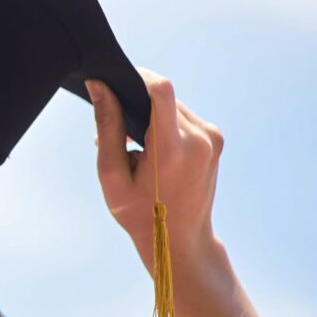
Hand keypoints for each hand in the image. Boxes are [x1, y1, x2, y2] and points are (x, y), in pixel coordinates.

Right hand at [89, 70, 224, 275]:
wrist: (180, 240)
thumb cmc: (140, 213)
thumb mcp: (113, 174)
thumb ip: (107, 127)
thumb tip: (99, 86)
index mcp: (173, 149)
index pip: (160, 89)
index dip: (136, 76)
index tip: (116, 81)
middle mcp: (199, 138)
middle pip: (162, 97)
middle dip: (137, 105)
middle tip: (120, 136)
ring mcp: (212, 138)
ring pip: (173, 105)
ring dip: (151, 116)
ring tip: (138, 149)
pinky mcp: (216, 139)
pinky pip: (184, 116)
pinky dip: (165, 124)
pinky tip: (155, 151)